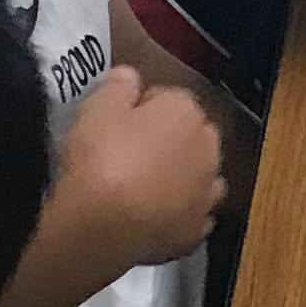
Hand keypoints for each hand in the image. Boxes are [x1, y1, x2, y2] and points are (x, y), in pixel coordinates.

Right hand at [63, 66, 227, 265]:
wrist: (102, 224)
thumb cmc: (99, 157)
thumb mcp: (96, 108)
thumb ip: (118, 86)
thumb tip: (131, 75)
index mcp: (187, 112)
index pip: (171, 98)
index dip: (144, 108)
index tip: (121, 122)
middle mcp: (208, 149)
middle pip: (192, 137)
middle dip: (171, 141)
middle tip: (132, 153)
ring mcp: (207, 193)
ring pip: (201, 177)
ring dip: (183, 178)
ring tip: (147, 188)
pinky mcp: (197, 231)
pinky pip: (193, 215)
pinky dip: (180, 214)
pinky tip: (156, 218)